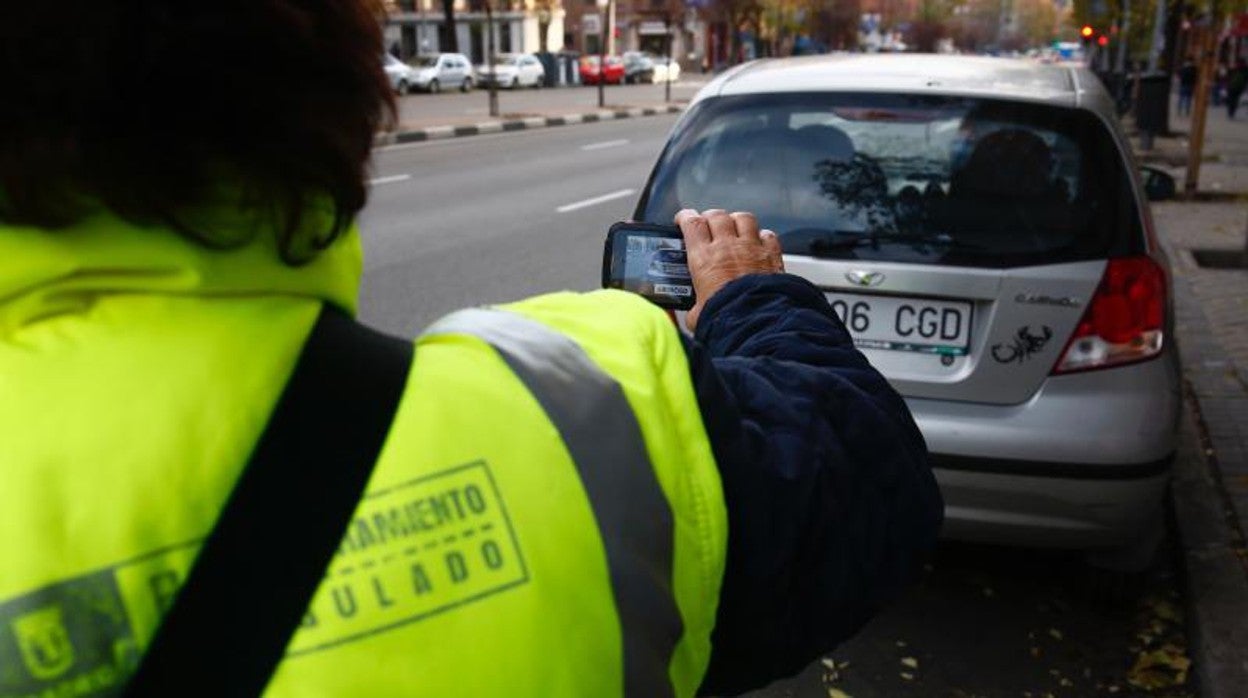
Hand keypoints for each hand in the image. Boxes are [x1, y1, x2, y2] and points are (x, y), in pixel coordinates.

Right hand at [675, 208, 783, 330]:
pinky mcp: (771, 254)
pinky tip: (759, 243)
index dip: (685, 217)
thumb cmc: (727, 317)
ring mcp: (750, 247)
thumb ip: (694, 309)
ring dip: (736, 220)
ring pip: (743, 218)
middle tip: (707, 225)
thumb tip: (693, 314)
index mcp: (703, 258)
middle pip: (716, 215)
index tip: (683, 219)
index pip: (691, 223)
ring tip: (734, 227)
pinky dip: (763, 236)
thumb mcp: (698, 315)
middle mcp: (727, 246)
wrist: (756, 322)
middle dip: (710, 217)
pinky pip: (768, 235)